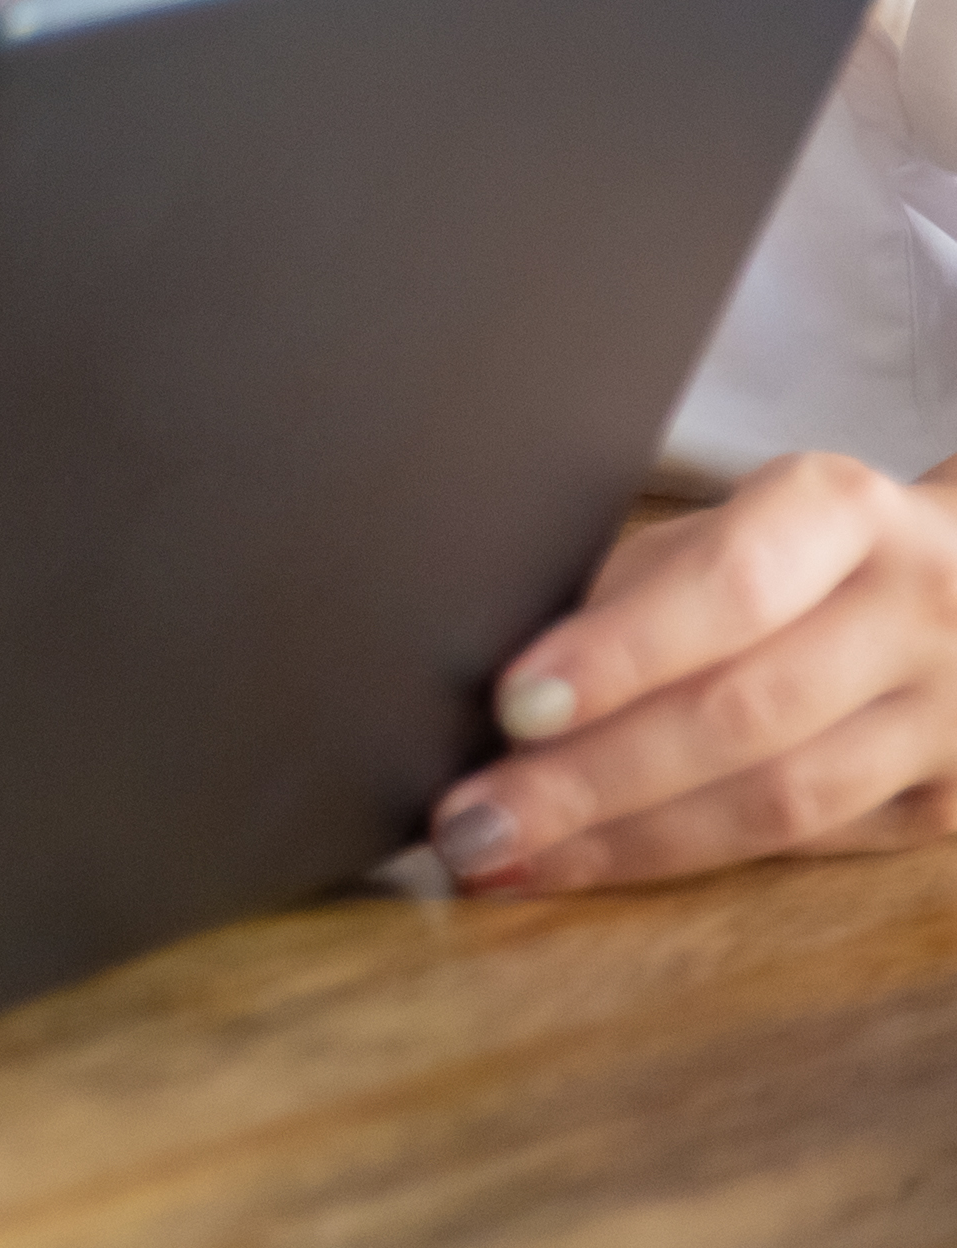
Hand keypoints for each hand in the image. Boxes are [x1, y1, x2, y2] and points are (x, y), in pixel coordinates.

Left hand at [428, 450, 956, 893]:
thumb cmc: (804, 553)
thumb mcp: (727, 526)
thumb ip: (640, 591)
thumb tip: (513, 696)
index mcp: (841, 512)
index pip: (727, 588)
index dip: (618, 652)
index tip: (513, 705)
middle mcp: (914, 610)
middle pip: (743, 712)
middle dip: (591, 776)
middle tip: (473, 819)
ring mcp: (954, 715)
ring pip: (781, 800)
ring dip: (629, 842)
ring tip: (510, 860)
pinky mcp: (956, 800)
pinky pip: (812, 844)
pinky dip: (696, 861)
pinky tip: (599, 869)